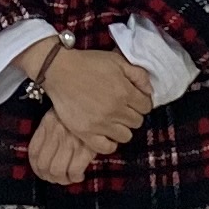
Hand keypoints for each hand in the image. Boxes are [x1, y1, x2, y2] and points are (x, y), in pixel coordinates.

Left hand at [25, 110, 115, 188]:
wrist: (100, 96)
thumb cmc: (80, 109)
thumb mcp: (59, 113)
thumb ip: (50, 131)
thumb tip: (45, 155)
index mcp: (47, 124)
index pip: (33, 153)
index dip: (37, 169)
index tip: (44, 173)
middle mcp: (56, 133)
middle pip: (44, 166)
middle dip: (50, 177)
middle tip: (58, 178)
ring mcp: (70, 141)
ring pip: (57, 171)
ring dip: (62, 180)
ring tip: (69, 178)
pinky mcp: (86, 148)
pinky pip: (74, 171)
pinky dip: (75, 177)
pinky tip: (80, 174)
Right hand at [34, 44, 152, 146]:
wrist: (59, 70)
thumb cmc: (88, 63)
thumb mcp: (117, 61)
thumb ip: (138, 74)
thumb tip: (149, 91)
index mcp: (124, 92)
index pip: (146, 106)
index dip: (141, 102)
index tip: (133, 100)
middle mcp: (115, 110)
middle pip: (137, 122)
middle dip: (132, 114)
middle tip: (122, 108)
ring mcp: (100, 124)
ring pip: (126, 136)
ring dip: (122, 128)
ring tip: (113, 120)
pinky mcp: (86, 133)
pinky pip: (106, 147)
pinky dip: (110, 143)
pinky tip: (106, 134)